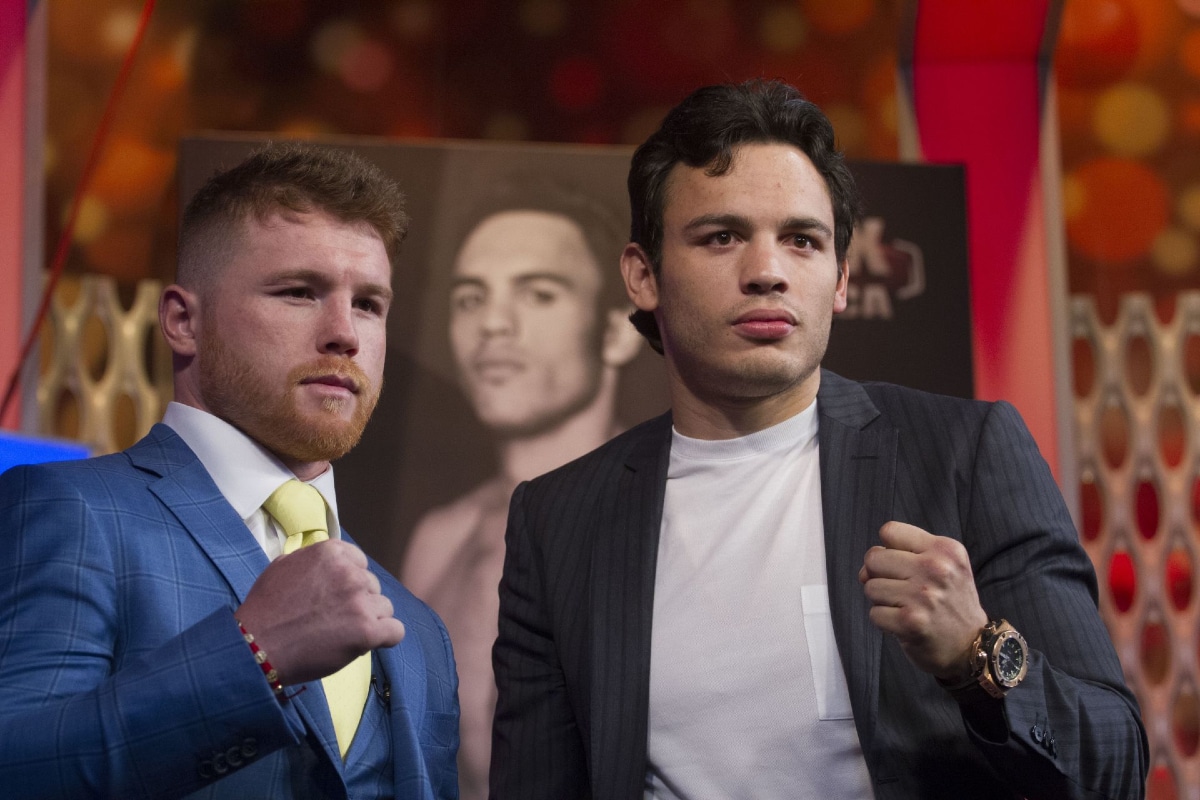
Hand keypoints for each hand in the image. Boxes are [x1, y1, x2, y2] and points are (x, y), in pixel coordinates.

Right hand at [236, 540, 405, 684]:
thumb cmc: (265, 609)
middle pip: (372, 587)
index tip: (335, 597)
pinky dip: (385, 638)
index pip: (360, 563)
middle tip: (333, 620)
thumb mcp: (284, 565)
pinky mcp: (368, 631)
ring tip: (342, 634)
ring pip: (385, 609)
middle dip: (358, 602)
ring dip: (369, 621)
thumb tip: (333, 562)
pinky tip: (367, 643)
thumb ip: (313, 559)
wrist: (256, 646)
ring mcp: (361, 601)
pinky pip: (395, 631)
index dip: (349, 582)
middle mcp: (350, 573)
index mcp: (332, 553)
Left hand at [857, 521, 986, 679]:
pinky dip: (884, 621)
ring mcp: (923, 595)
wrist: (973, 645)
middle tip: (902, 590)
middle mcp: (936, 568)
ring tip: (905, 607)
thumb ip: (902, 556)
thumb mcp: (943, 566)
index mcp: (945, 549)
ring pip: (870, 586)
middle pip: (873, 558)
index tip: (902, 566)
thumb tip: (864, 570)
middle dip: (880, 575)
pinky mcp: (911, 621)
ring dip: (881, 600)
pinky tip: (904, 624)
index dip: (888, 549)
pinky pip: (874, 613)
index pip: (889, 531)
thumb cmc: (950, 602)